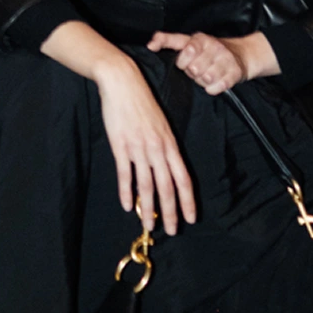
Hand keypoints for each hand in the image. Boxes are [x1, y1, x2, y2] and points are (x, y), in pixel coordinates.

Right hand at [93, 51, 197, 234]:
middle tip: (174, 231)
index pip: (183, 178)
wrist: (123, 82)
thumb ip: (163, 145)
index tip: (191, 218)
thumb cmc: (141, 101)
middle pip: (168, 187)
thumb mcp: (160, 123)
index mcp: (170, 144)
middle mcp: (158, 149)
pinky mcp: (120, 145)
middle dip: (171, 212)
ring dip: (149, 208)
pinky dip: (126, 191)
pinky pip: (125, 174)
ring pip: (147, 185)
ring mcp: (139, 148)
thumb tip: (165, 165)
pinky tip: (126, 205)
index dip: (188, 200)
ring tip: (149, 225)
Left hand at [148, 30, 278, 94]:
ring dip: (203, 81)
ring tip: (207, 74)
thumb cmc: (208, 51)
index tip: (170, 56)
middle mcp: (213, 46)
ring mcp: (225, 59)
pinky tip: (216, 81)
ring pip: (205, 79)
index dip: (178, 57)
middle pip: (193, 69)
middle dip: (193, 72)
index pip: (183, 47)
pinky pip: (216, 88)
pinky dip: (213, 88)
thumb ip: (168, 41)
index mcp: (199, 39)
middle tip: (198, 69)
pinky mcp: (235, 72)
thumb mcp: (189, 42)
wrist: (242, 54)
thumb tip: (150, 45)